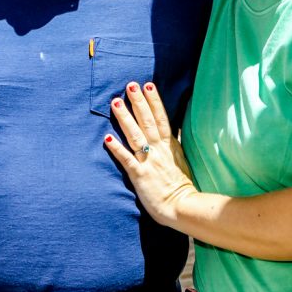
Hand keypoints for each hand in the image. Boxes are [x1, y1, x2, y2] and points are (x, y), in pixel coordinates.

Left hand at [104, 82, 196, 226]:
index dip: (154, 101)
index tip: (147, 85)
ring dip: (125, 118)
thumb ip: (172, 146)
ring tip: (116, 102)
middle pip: (148, 121)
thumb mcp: (181, 160)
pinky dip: (117, 148)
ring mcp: (150, 161)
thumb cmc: (182, 186)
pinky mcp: (140, 175)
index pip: (162, 118)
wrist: (184, 206)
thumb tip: (168, 133)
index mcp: (170, 146)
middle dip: (139, 102)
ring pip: (135, 135)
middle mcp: (159, 150)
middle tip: (130, 85)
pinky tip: (107, 138)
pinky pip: (127, 159)